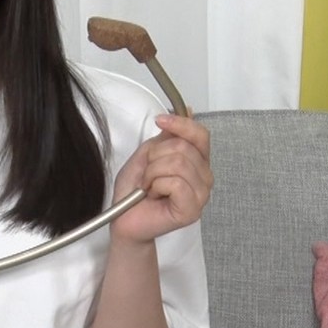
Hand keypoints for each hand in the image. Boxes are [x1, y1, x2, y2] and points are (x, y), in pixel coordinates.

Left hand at [109, 113, 211, 244]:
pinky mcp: (193, 209)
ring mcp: (201, 195)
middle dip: (155, 157)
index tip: (159, 119)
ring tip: (149, 186)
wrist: (123, 218)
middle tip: (147, 174)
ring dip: (153, 173)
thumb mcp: (148, 153)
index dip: (180, 123)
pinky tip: (153, 195)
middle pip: (183, 147)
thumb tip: (188, 110)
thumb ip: (168, 135)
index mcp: (197, 162)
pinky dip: (156, 185)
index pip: (200, 134)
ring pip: (178, 163)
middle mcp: (204, 177)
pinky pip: (176, 183)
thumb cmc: (135, 189)